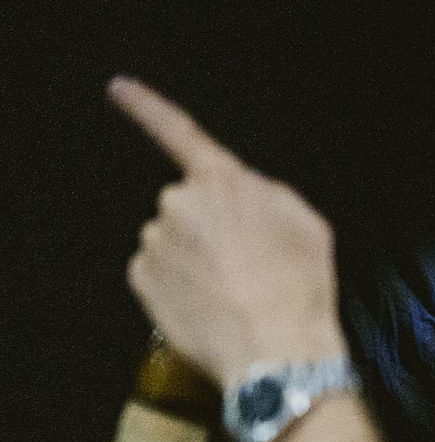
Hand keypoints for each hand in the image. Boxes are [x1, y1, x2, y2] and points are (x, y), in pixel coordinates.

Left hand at [108, 76, 349, 385]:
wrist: (275, 352)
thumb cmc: (298, 290)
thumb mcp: (308, 225)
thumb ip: (268, 196)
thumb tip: (245, 197)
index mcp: (222, 183)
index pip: (178, 132)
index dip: (146, 107)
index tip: (119, 89)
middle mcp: (178, 204)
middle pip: (188, 205)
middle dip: (210, 228)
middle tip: (247, 265)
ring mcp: (155, 243)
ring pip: (172, 242)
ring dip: (195, 261)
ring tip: (233, 293)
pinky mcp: (142, 279)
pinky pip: (158, 274)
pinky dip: (180, 288)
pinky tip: (211, 307)